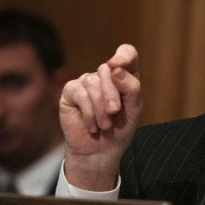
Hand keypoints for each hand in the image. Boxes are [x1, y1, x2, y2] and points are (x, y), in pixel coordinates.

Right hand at [59, 44, 142, 189]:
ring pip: (93, 82)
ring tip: (104, 125)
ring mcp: (86, 82)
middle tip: (114, 113)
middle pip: (108, 70)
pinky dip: (88, 112)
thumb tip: (115, 68)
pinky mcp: (71, 92)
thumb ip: (130, 88)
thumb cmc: (119, 129)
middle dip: (112, 94)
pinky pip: (79, 93)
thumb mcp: (133, 109)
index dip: (123, 55)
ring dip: (100, 107)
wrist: (101, 151)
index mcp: (124, 76)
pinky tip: (92, 126)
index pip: (126, 53)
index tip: (118, 66)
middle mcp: (104, 76)